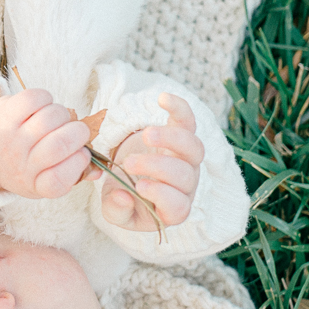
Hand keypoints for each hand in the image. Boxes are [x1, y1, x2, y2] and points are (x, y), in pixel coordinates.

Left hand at [0, 87, 93, 198]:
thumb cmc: (24, 165)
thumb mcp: (45, 180)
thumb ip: (74, 175)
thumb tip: (97, 170)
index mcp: (33, 185)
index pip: (60, 180)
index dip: (79, 162)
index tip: (80, 154)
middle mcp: (19, 164)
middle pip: (60, 145)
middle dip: (78, 133)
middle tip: (74, 131)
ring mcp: (10, 138)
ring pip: (52, 117)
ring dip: (62, 114)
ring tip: (55, 120)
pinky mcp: (4, 113)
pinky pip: (35, 97)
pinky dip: (46, 98)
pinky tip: (41, 107)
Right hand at [100, 93, 204, 231]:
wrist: (131, 177)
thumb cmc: (125, 197)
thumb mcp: (114, 211)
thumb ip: (116, 210)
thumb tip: (122, 196)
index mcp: (172, 209)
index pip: (178, 205)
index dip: (162, 195)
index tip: (139, 186)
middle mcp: (186, 185)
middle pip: (184, 175)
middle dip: (158, 167)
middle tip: (129, 163)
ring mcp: (188, 160)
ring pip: (194, 149)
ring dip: (172, 139)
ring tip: (146, 135)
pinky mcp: (183, 136)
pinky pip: (188, 121)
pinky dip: (179, 108)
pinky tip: (163, 98)